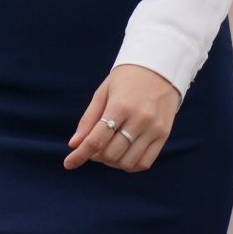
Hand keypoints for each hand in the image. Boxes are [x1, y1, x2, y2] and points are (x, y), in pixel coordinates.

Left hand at [65, 64, 181, 172]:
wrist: (160, 68)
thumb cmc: (126, 79)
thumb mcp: (103, 92)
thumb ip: (88, 119)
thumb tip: (74, 145)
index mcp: (120, 106)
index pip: (96, 140)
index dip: (80, 155)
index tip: (68, 164)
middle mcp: (139, 119)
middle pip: (110, 154)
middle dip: (96, 156)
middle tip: (93, 147)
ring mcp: (153, 128)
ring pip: (127, 163)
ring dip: (112, 163)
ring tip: (108, 149)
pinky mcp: (164, 134)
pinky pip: (144, 163)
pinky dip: (130, 166)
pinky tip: (123, 156)